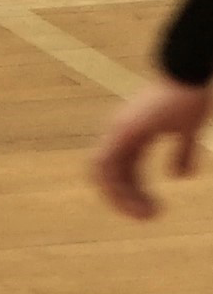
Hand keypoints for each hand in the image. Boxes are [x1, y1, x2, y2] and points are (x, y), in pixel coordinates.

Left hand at [91, 77, 209, 219]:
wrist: (188, 75)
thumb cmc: (188, 97)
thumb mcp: (186, 131)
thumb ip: (182, 152)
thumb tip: (180, 176)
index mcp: (131, 136)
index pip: (121, 171)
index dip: (131, 192)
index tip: (151, 209)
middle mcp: (119, 135)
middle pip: (110, 175)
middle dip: (125, 199)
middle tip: (149, 218)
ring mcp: (118, 132)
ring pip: (104, 174)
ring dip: (121, 198)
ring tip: (148, 215)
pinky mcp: (123, 132)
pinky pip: (106, 164)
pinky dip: (117, 186)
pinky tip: (140, 199)